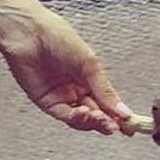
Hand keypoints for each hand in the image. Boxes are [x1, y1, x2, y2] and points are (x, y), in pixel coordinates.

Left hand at [1, 7, 132, 133]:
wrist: (29, 33)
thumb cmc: (57, 37)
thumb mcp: (89, 64)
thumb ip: (105, 90)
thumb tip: (123, 111)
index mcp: (88, 77)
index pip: (107, 102)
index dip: (118, 115)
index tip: (130, 125)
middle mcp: (74, 88)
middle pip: (95, 113)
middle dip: (107, 121)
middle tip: (116, 126)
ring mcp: (60, 95)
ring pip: (80, 118)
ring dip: (93, 122)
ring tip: (102, 120)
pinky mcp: (45, 101)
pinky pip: (64, 114)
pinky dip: (76, 118)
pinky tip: (85, 113)